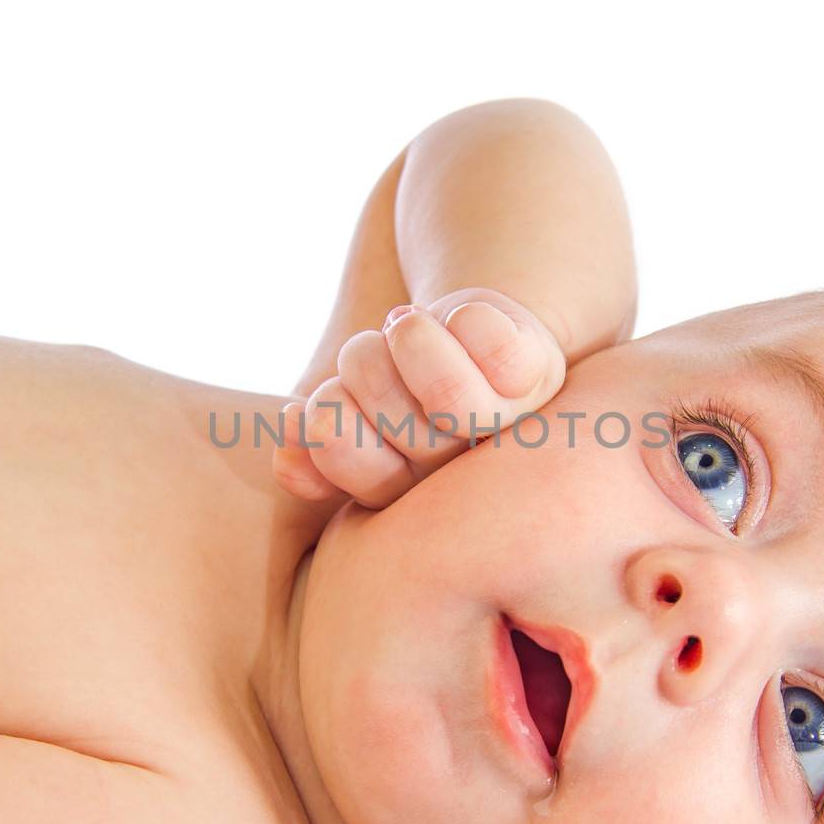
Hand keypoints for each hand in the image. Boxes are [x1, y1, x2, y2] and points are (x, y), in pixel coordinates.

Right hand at [272, 286, 566, 508]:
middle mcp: (463, 476)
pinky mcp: (535, 373)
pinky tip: (460, 327)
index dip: (327, 416)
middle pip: (383, 406)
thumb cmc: (411, 393)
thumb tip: (288, 461)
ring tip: (412, 341)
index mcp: (410, 505)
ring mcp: (504, 426)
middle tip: (381, 363)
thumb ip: (317, 451)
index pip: (342, 452)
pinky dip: (460, 318)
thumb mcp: (353, 422)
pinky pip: (477, 331)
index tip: (338, 403)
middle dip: (365, 368)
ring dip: (403, 334)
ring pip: (420, 357)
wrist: (487, 348)